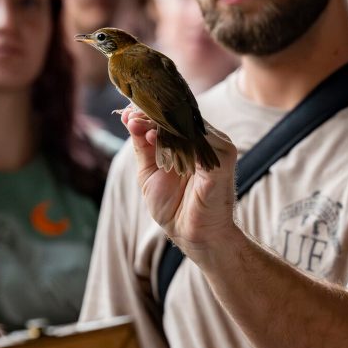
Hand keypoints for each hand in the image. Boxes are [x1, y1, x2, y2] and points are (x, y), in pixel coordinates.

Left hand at [123, 108, 238, 258]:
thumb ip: (142, 145)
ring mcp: (217, 148)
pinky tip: (153, 137)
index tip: (126, 112)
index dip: (148, 111)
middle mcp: (207, 140)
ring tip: (134, 122)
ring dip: (157, 122)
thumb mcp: (149, 171)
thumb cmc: (174, 205)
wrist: (193, 235)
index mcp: (193, 141)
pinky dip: (172, 137)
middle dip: (150, 113)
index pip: (171, 116)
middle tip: (127, 115)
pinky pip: (196, 141)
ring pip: (185, 124)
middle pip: (178, 115)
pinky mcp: (221, 160)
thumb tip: (128, 118)